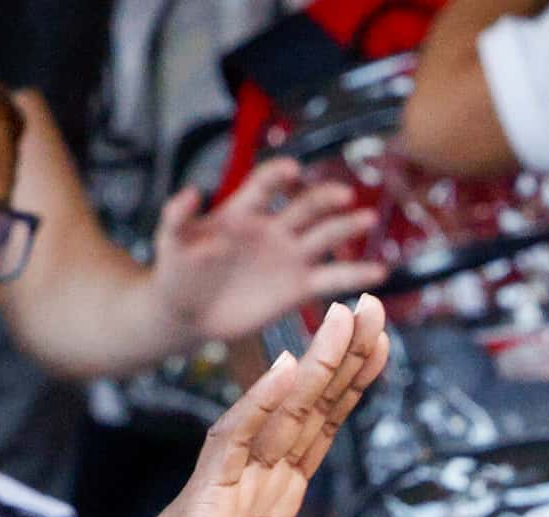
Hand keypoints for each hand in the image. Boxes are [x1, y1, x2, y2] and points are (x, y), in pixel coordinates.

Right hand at [92, 297, 393, 516]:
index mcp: (277, 500)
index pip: (322, 429)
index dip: (352, 387)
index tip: (381, 345)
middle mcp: (256, 482)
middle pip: (307, 408)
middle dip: (340, 358)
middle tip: (369, 309)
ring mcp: (229, 485)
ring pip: (277, 414)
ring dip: (310, 368)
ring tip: (341, 323)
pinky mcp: (203, 499)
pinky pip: (232, 443)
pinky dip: (258, 407)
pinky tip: (284, 372)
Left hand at [152, 158, 387, 348]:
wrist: (187, 313)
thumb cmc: (176, 273)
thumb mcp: (168, 243)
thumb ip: (176, 217)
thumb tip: (191, 192)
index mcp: (243, 212)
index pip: (265, 185)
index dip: (278, 176)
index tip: (292, 171)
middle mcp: (273, 229)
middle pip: (305, 206)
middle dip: (323, 199)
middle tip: (343, 196)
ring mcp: (289, 257)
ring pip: (324, 236)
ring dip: (346, 226)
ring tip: (366, 218)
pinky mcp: (297, 288)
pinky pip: (331, 279)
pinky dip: (355, 275)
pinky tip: (379, 272)